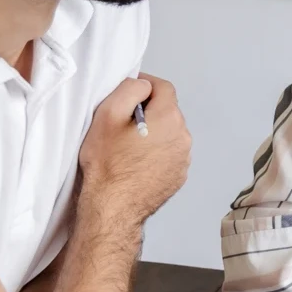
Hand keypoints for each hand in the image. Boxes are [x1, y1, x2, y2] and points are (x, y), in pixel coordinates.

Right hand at [78, 74, 190, 224]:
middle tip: (123, 124)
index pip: (163, 87)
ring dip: (154, 133)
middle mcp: (182, 136)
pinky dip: (156, 153)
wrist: (113, 206)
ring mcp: (183, 158)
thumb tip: (143, 85)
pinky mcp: (178, 175)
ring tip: (128, 147)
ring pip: (169, 133)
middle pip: (167, 110)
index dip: (144, 85)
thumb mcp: (108, 113)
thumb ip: (130, 88)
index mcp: (169, 117)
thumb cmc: (107, 164)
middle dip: (148, 111)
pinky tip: (136, 162)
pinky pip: (169, 154)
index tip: (130, 93)